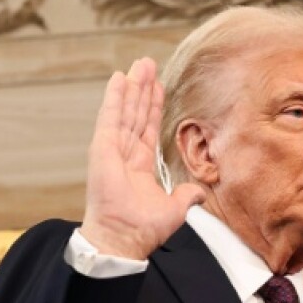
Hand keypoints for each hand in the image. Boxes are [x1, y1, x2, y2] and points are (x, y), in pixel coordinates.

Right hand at [79, 57, 205, 259]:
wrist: (124, 238)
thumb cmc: (142, 229)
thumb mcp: (175, 209)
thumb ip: (186, 196)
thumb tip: (199, 193)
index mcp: (139, 165)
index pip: (148, 128)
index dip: (154, 107)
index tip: (158, 87)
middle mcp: (125, 153)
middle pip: (136, 113)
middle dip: (143, 89)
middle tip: (147, 64)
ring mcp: (112, 148)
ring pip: (125, 110)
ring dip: (132, 86)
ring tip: (139, 64)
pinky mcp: (103, 147)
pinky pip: (110, 116)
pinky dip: (115, 97)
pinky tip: (119, 78)